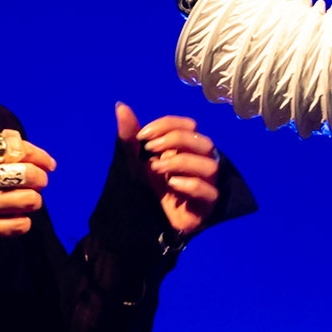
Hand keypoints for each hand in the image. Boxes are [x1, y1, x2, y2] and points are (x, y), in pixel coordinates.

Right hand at [0, 138, 57, 236]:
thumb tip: (30, 156)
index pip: (18, 149)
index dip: (40, 156)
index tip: (49, 163)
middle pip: (29, 174)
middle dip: (40, 178)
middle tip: (38, 181)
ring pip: (29, 200)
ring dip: (34, 199)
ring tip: (27, 199)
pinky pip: (19, 225)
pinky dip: (23, 221)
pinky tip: (16, 217)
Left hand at [117, 103, 220, 235]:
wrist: (139, 226)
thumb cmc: (142, 190)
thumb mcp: (132, 161)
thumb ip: (129, 136)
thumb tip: (120, 106)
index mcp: (184, 149)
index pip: (187, 126)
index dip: (167, 125)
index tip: (142, 136)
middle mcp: (199, 163)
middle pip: (204, 141)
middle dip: (176, 140)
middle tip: (150, 150)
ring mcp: (205, 185)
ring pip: (211, 165)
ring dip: (183, 162)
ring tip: (157, 168)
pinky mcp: (205, 207)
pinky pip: (210, 192)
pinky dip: (191, 184)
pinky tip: (171, 185)